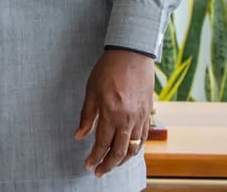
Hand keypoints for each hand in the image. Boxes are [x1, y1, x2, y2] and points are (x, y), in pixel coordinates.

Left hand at [74, 49, 154, 176]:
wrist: (132, 54)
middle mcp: (128, 119)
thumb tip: (79, 136)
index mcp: (111, 114)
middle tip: (99, 172)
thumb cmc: (109, 69)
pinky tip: (128, 150)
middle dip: (108, 165)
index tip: (88, 166)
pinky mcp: (148, 112)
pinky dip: (135, 148)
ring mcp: (140, 117)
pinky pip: (143, 138)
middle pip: (119, 151)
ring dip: (122, 160)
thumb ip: (86, 116)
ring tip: (112, 164)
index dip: (94, 158)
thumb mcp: (91, 91)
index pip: (102, 144)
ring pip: (133, 148)